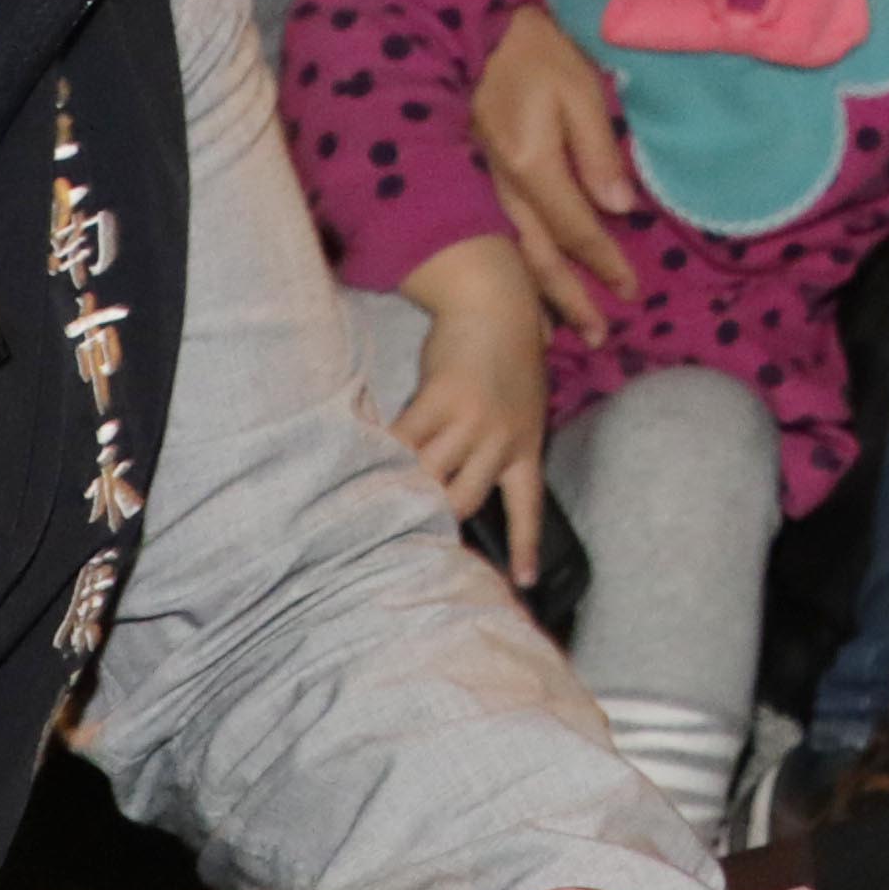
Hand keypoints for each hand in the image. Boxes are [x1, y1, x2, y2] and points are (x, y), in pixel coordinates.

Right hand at [390, 240, 554, 582]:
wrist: (498, 305)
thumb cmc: (506, 358)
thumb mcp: (519, 406)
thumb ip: (498, 443)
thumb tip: (457, 479)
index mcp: (525, 446)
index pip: (528, 507)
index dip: (523, 547)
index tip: (522, 584)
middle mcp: (501, 441)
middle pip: (462, 503)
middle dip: (433, 526)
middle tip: (403, 546)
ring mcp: (472, 422)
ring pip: (428, 477)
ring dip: (399, 495)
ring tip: (369, 517)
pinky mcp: (440, 401)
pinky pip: (404, 442)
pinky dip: (381, 457)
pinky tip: (360, 468)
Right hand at [471, 3, 646, 341]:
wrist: (472, 32)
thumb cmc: (535, 54)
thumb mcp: (579, 91)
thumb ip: (598, 151)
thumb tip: (621, 208)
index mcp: (531, 165)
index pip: (577, 229)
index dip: (605, 263)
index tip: (631, 292)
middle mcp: (502, 187)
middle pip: (539, 258)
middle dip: (570, 300)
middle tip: (598, 337)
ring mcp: (482, 187)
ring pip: (513, 255)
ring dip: (540, 297)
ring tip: (564, 331)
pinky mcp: (474, 181)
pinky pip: (497, 238)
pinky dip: (515, 272)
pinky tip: (525, 291)